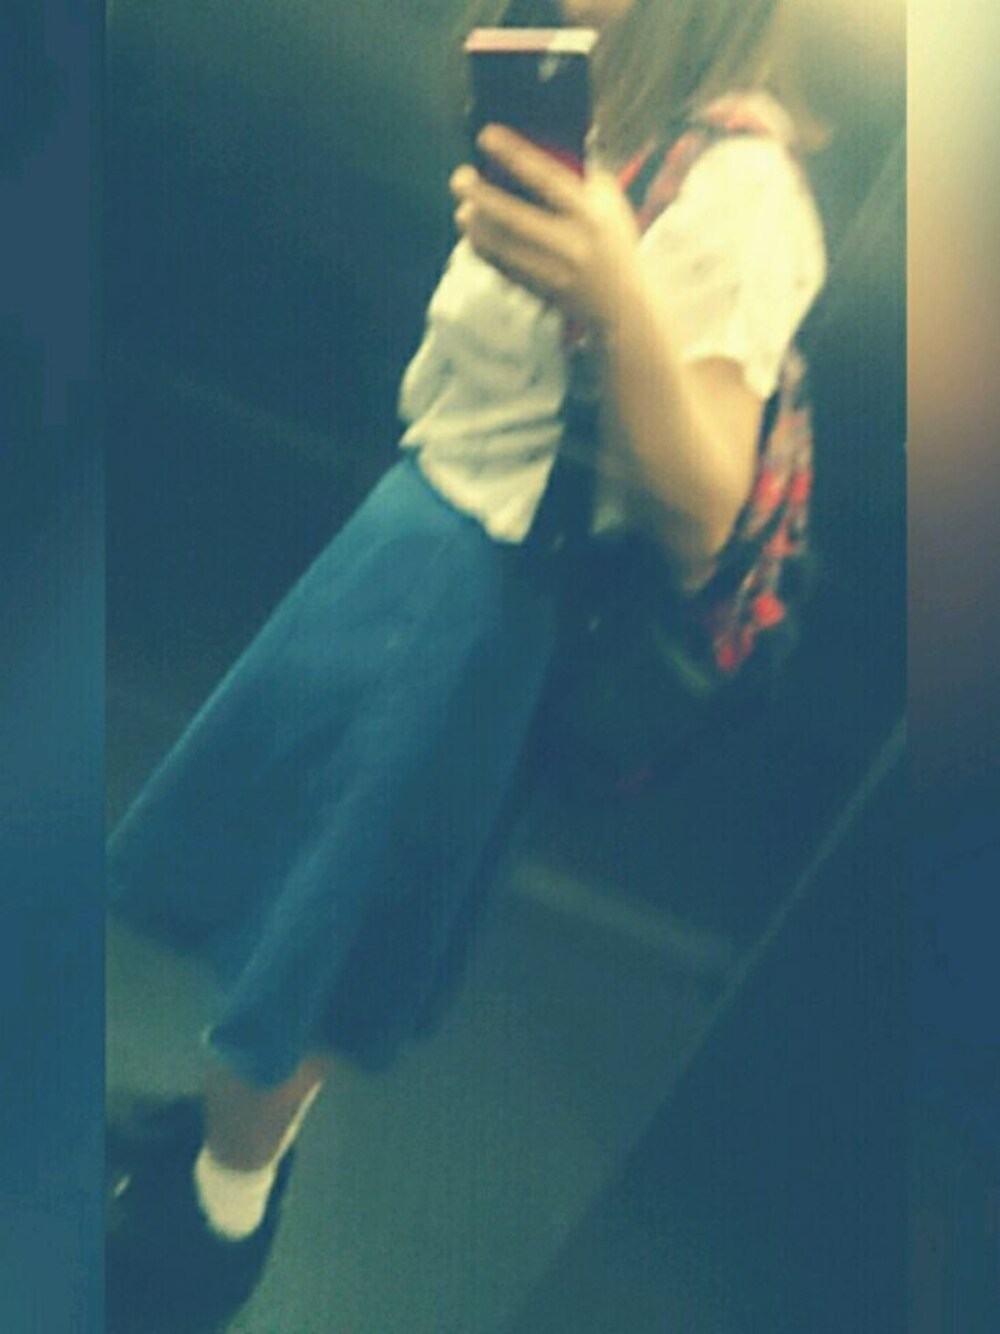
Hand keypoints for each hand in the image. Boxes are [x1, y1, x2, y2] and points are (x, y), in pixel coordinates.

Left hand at [450, 125, 642, 332]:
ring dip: (475, 226)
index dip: (513, 154)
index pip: (546, 177)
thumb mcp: (609, 204)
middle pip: (513, 217)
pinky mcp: (539, 291)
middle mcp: (569, 244)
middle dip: (480, 195)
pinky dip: (483, 249)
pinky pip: (501, 266)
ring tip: (463, 210)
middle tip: (459, 178)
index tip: (485, 136)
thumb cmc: (612, 241)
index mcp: (589, 214)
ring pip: (501, 246)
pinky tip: (473, 233)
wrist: (622, 305)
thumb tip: (538, 143)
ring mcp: (552, 272)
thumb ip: (581, 175)